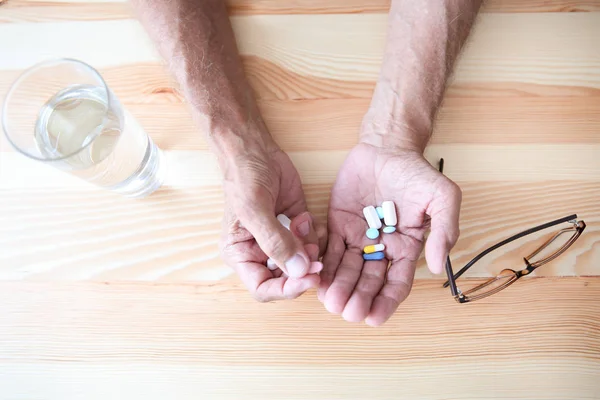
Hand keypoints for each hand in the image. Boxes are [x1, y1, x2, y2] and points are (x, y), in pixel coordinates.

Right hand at [220, 146, 324, 301]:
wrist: (254, 149)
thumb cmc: (243, 177)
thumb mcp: (255, 210)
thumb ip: (275, 242)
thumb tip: (298, 271)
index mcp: (241, 255)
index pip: (263, 288)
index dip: (285, 290)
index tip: (307, 278)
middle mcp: (260, 252)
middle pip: (286, 279)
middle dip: (303, 269)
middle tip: (316, 257)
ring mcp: (280, 239)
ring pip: (302, 262)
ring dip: (309, 250)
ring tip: (304, 226)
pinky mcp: (295, 226)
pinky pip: (311, 243)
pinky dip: (315, 236)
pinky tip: (308, 219)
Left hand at [318, 144, 460, 325]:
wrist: (387, 148)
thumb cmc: (416, 173)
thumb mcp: (442, 197)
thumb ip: (444, 230)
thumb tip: (436, 266)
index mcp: (406, 247)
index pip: (396, 283)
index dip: (386, 302)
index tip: (375, 318)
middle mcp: (381, 248)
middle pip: (369, 281)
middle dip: (359, 298)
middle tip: (348, 312)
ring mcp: (358, 238)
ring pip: (348, 270)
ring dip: (339, 287)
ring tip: (331, 302)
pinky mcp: (338, 225)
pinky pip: (330, 249)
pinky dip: (324, 264)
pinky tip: (317, 278)